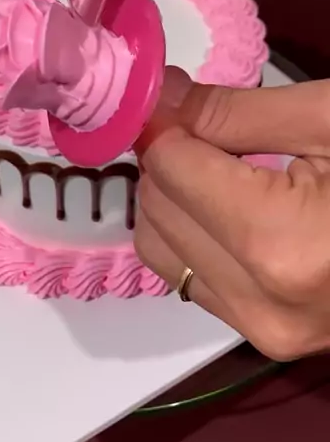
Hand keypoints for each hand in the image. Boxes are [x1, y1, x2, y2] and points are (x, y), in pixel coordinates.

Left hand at [134, 67, 329, 361]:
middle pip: (157, 213)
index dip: (169, 125)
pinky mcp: (273, 343)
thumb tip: (159, 98)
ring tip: (226, 165)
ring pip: (164, 254)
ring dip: (176, 201)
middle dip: (171, 162)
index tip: (182, 98)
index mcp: (284, 245)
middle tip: (210, 126)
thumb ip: (233, 111)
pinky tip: (237, 205)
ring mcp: (269, 336)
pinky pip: (195, 279)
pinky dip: (197, 236)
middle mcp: (266, 306)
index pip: (170, 170)